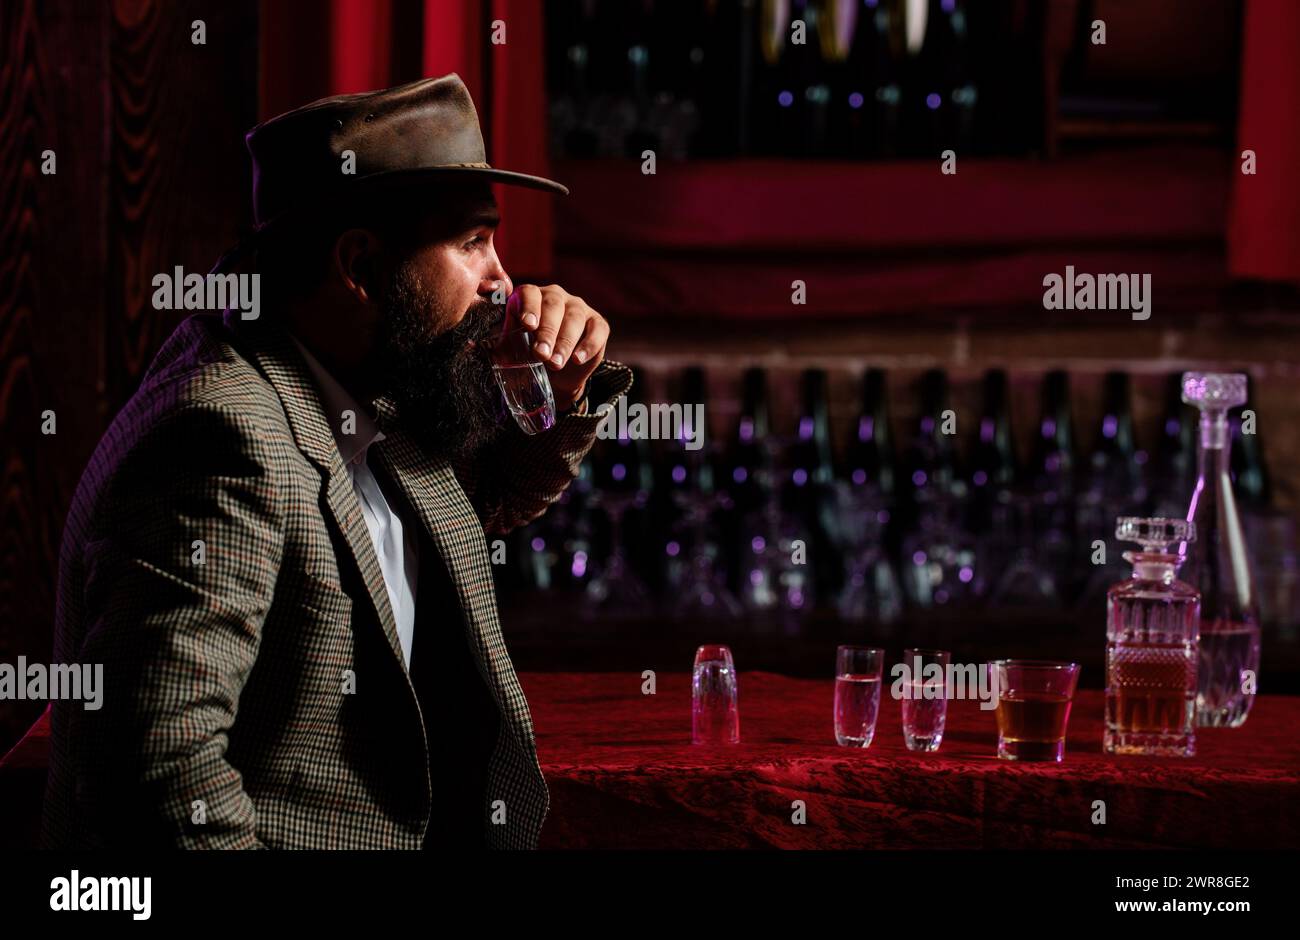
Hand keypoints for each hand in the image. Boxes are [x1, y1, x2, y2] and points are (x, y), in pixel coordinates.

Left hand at [506, 284, 608, 409]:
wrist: (556, 373)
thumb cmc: (531, 353)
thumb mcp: (514, 348)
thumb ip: (503, 347)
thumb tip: (484, 352)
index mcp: (531, 297)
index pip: (530, 293)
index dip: (529, 307)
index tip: (527, 325)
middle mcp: (556, 297)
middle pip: (553, 306)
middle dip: (547, 331)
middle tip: (541, 354)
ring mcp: (579, 308)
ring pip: (574, 318)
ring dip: (565, 342)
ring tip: (556, 363)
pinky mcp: (598, 323)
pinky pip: (597, 330)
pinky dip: (588, 345)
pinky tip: (578, 359)